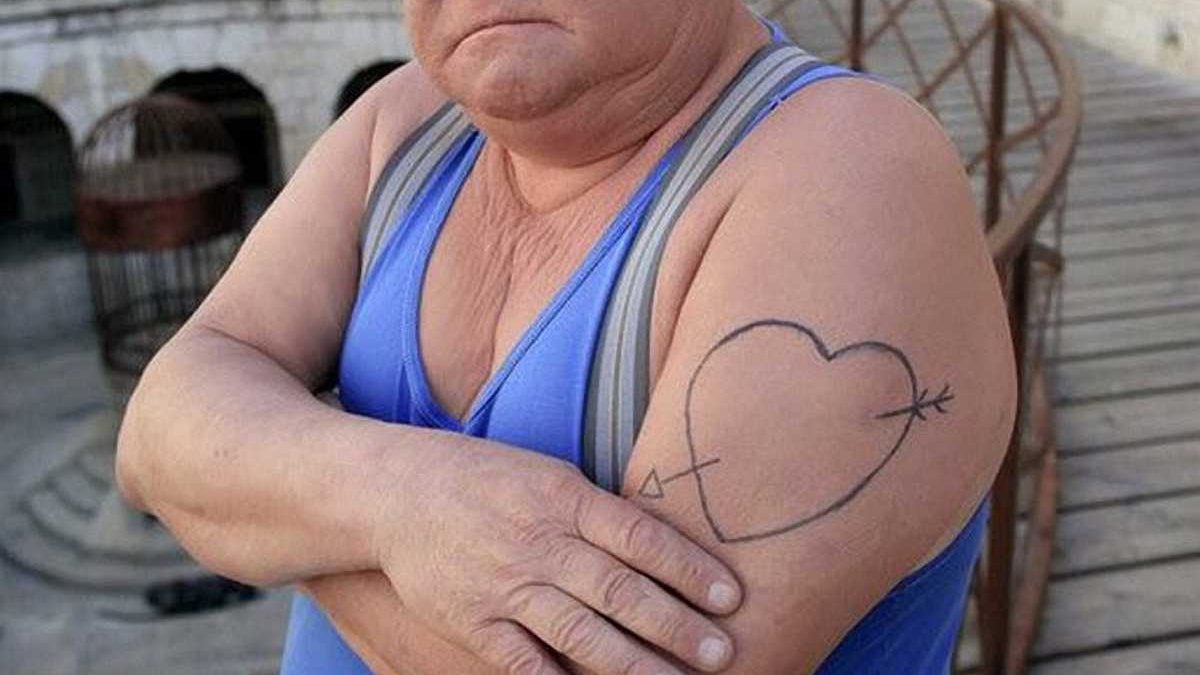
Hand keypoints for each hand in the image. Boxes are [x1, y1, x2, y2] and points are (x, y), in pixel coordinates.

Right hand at [372, 442, 743, 674]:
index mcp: (565, 499)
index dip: (689, 569)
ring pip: (581, 633)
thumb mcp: (548, 474)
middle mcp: (541, 543)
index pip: (641, 537)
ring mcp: (506, 585)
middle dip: (677, 626)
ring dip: (635, 664)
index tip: (730, 597)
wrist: (396, 491)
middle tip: (723, 653)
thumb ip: (599, 511)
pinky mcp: (474, 621)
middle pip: (620, 591)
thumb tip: (663, 547)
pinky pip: (524, 662)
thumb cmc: (485, 478)